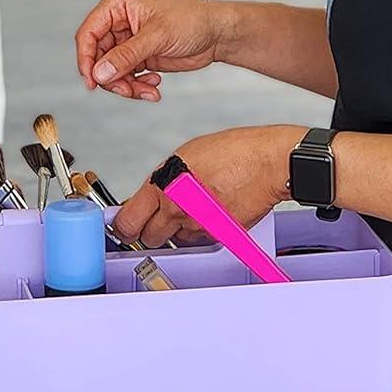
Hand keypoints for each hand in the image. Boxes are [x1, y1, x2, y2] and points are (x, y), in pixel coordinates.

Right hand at [74, 0, 235, 100]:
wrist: (217, 33)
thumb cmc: (192, 21)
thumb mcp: (158, 37)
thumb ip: (126, 55)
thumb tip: (99, 74)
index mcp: (117, 4)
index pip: (88, 33)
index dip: (86, 59)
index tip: (92, 82)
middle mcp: (117, 20)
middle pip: (97, 56)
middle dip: (111, 77)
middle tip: (127, 90)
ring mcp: (126, 39)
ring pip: (110, 71)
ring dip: (126, 85)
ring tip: (148, 91)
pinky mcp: (136, 56)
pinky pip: (125, 77)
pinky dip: (136, 86)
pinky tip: (155, 86)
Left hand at [113, 125, 298, 246]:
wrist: (269, 162)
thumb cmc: (236, 152)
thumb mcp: (187, 155)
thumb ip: (165, 179)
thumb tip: (152, 195)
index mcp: (165, 183)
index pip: (128, 220)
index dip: (123, 226)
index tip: (123, 227)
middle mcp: (178, 207)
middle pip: (148, 237)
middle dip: (151, 230)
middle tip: (158, 219)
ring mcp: (198, 224)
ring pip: (176, 240)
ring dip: (180, 230)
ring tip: (196, 206)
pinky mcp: (218, 235)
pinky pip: (201, 240)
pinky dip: (203, 230)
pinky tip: (213, 210)